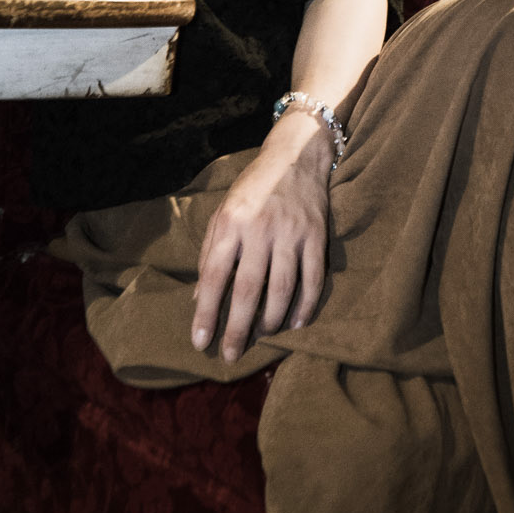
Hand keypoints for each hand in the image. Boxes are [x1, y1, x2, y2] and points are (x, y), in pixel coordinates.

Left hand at [191, 117, 331, 362]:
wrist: (294, 157)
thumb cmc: (251, 189)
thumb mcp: (222, 214)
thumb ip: (210, 254)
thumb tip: (197, 298)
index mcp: (230, 224)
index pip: (214, 276)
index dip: (206, 312)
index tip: (200, 342)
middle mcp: (260, 229)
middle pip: (248, 290)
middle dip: (238, 328)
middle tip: (231, 355)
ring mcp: (291, 233)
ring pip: (282, 289)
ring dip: (271, 320)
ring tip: (261, 337)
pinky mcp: (316, 236)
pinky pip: (313, 279)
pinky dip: (306, 306)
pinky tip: (297, 323)